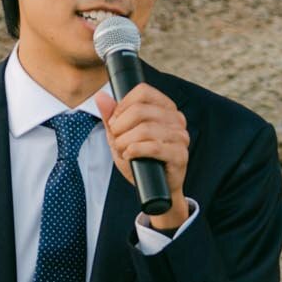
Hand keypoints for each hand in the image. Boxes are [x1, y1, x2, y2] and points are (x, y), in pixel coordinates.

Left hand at [95, 83, 190, 229]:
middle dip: (120, 127)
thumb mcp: (121, 136)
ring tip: (122, 151)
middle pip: (140, 110)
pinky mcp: (180, 155)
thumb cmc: (140, 160)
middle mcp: (176, 118)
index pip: (142, 92)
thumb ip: (111, 117)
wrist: (154, 189)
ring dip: (125, 142)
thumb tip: (100, 96)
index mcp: (165, 107)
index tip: (115, 122)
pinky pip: (153, 147)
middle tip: (116, 140)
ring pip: (145, 129)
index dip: (122, 106)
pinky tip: (130, 156)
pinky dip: (135, 151)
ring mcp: (180, 136)